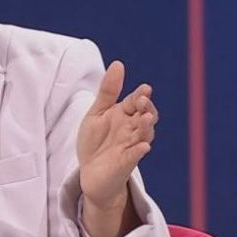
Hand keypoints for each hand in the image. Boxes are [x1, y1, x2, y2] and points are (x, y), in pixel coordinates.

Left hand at [77, 61, 157, 206]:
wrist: (90, 172)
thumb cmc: (95, 141)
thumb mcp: (97, 113)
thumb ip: (108, 91)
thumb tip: (119, 64)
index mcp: (124, 115)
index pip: (135, 101)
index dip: (140, 95)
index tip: (144, 88)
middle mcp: (132, 129)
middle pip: (146, 116)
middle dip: (146, 108)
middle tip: (142, 101)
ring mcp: (131, 146)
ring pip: (144, 135)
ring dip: (147, 127)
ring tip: (146, 118)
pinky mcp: (126, 163)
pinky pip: (135, 156)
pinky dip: (139, 151)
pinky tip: (143, 147)